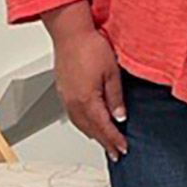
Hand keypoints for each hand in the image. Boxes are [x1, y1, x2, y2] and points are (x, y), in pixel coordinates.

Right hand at [48, 9, 127, 157]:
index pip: (104, 127)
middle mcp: (73, 102)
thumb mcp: (112, 73)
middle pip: (91, 130)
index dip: (115, 140)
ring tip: (104, 143)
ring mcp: (66, 98)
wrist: (70, 33)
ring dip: (93, 136)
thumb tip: (120, 116)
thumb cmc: (90, 47)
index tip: (123, 149)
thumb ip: (115, 98)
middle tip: (115, 153)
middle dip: (105, 142)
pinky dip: (84, 125)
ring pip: (81, 125)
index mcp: (87, 100)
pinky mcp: (63, 91)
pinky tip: (89, 126)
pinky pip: (74, 116)